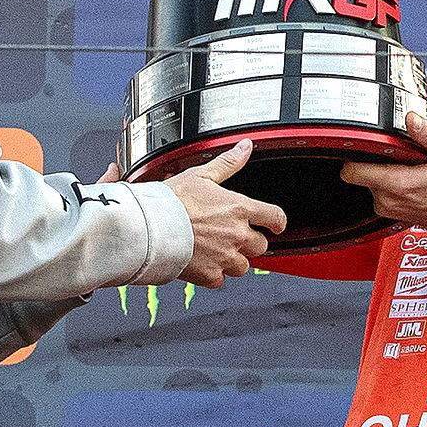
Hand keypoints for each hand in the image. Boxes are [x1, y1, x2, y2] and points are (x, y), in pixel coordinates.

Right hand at [164, 138, 286, 288]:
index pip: (275, 217)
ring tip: (216, 249)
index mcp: (240, 208)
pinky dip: (213, 273)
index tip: (275, 225)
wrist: (150, 227)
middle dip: (250, 241)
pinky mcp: (210, 275)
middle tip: (232, 235)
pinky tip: (202, 262)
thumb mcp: (201, 175)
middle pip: (261, 245)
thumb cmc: (171, 201)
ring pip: (243, 266)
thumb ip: (228, 163)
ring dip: (233, 259)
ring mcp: (225, 257)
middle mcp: (238, 235)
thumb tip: (245, 147)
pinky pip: (220, 279)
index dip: (277, 222)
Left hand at [339, 109, 426, 240]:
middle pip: (362, 173)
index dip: (356, 154)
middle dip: (377, 159)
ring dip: (386, 171)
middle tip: (402, 153)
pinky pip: (383, 193)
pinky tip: (414, 177)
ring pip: (372, 182)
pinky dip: (393, 183)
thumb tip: (411, 119)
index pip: (353, 172)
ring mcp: (392, 209)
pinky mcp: (396, 212)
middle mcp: (390, 200)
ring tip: (412, 165)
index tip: (366, 143)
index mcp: (399, 184)